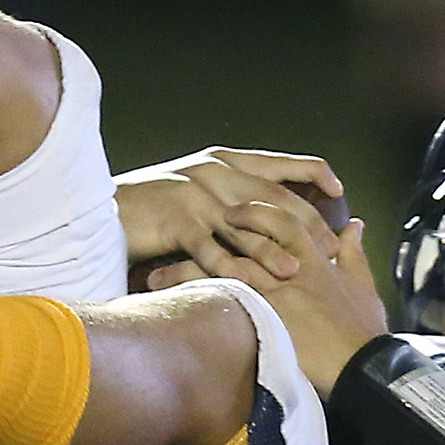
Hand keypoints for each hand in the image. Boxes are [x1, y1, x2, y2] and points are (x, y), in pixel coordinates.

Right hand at [113, 147, 345, 281]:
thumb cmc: (155, 206)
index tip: (339, 190)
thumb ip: (234, 195)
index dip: (313, 173)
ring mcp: (195, 193)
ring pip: (246, 224)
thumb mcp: (199, 189)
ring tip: (298, 271)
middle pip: (272, 197)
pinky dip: (232, 267)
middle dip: (306, 224)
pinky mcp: (176, 219)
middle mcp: (214, 171)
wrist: (105, 210)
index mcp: (225, 160)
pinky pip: (210, 247)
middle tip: (331, 250)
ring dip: (274, 250)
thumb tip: (271, 213)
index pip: (280, 163)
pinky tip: (249, 283)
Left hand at [164, 197, 391, 389]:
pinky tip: (169, 307)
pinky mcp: (268, 319)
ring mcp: (279, 293)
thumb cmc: (364, 331)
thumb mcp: (363, 285)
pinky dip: (196, 302)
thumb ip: (355, 252)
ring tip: (155, 276)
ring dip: (188, 269)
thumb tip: (353, 225)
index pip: (284, 217)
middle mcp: (295, 268)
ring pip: (226, 268)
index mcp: (317, 258)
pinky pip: (224, 303)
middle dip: (212, 228)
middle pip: (248, 235)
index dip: (257, 209)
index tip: (232, 210)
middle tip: (183, 223)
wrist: (366, 367)